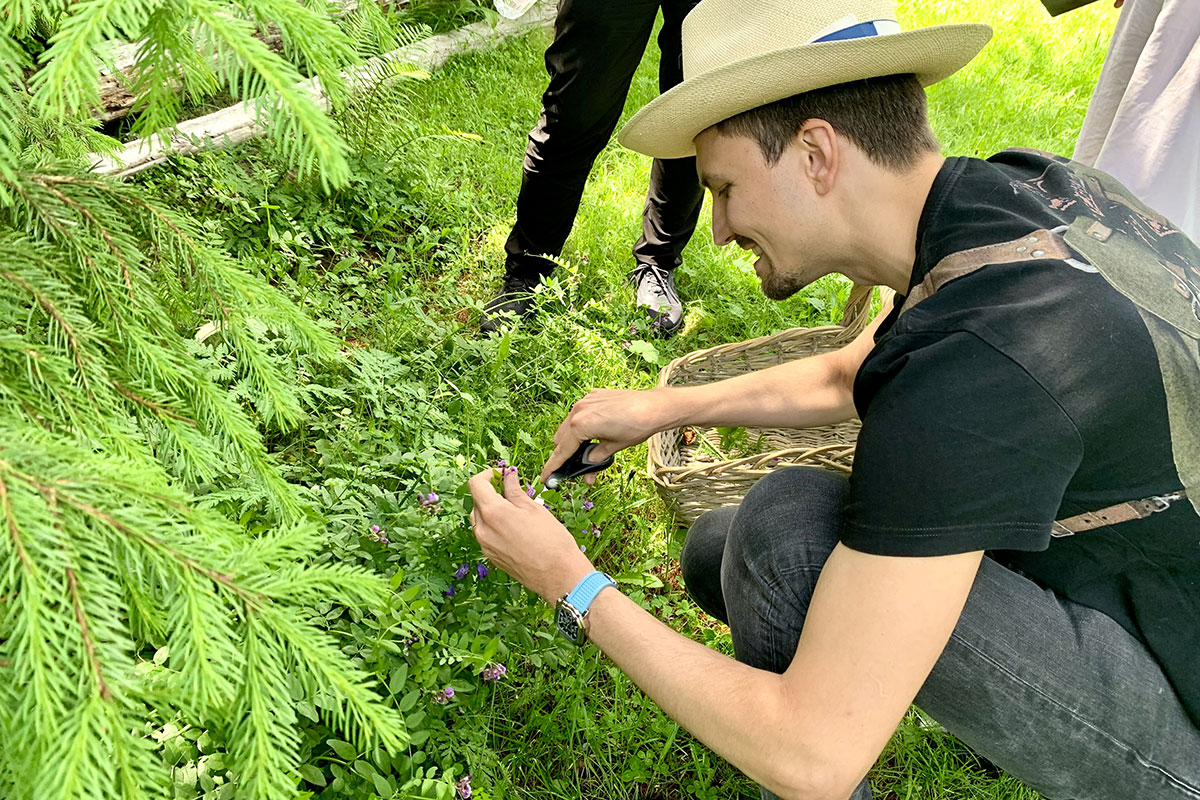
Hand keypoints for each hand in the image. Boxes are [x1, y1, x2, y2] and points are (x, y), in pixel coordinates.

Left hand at [468, 467, 593, 603]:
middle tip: (511, 490)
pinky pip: (485, 535)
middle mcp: (483, 530)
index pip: (476, 484)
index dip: (488, 474)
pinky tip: (513, 527)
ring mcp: (485, 546)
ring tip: (513, 510)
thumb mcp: (533, 508)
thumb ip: (514, 490)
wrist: (558, 575)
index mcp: (493, 513)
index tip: (501, 475)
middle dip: (490, 492)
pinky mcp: (491, 557)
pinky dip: (493, 525)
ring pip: (479, 519)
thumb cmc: (551, 540)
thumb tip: (508, 476)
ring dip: (490, 509)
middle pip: (476, 501)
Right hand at [540, 388, 671, 484]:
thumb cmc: (636, 428)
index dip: (552, 467)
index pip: (561, 451)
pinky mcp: (593, 395)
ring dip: (571, 439)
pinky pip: (579, 413)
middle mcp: (578, 410)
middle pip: (560, 438)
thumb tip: (587, 477)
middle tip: (571, 468)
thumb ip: (594, 461)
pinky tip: (595, 431)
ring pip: (567, 425)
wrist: (654, 407)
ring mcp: (584, 400)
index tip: (545, 478)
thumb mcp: (612, 449)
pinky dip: (581, 424)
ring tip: (585, 450)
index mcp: (580, 425)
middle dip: (563, 454)